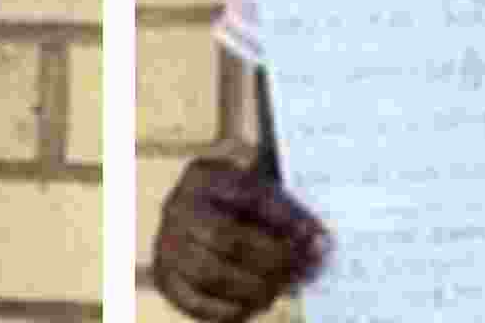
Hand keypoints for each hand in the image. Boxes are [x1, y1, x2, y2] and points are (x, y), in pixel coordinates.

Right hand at [154, 157, 327, 321]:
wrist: (196, 214)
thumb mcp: (256, 188)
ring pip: (212, 274)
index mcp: (202, 175)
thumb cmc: (236, 201)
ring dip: (255, 287)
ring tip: (285, 288)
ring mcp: (166, 245)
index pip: (247, 195)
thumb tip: (318, 244)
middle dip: (272, 259)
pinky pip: (197, 301)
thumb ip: (284, 210)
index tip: (316, 237)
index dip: (284, 218)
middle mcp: (177, 208)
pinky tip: (259, 303)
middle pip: (227, 238)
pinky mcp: (166, 277)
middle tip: (304, 271)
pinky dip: (232, 308)